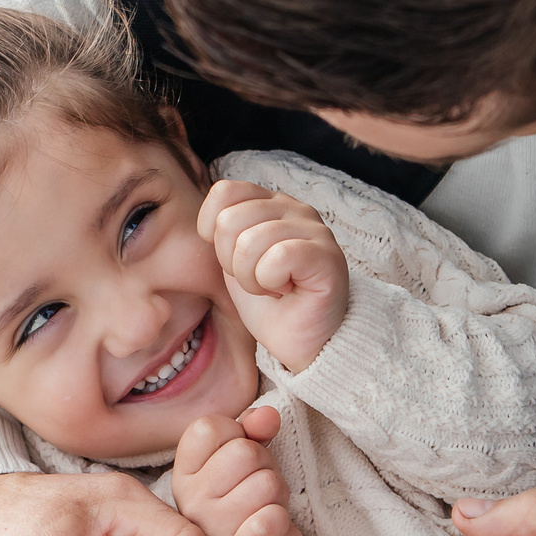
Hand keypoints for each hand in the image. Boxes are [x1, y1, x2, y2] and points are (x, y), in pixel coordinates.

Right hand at [173, 406, 307, 535]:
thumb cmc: (250, 500)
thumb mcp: (248, 457)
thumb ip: (253, 428)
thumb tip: (267, 416)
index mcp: (184, 473)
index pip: (209, 428)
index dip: (237, 434)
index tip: (238, 461)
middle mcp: (191, 501)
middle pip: (243, 452)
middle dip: (264, 466)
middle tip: (258, 489)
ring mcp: (213, 530)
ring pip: (266, 483)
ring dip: (277, 495)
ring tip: (264, 509)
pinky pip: (271, 519)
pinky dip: (280, 520)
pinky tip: (271, 530)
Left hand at [199, 179, 350, 371]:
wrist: (301, 344)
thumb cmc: (269, 304)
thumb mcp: (232, 261)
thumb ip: (222, 232)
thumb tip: (209, 219)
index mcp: (270, 203)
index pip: (224, 192)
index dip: (214, 233)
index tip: (233, 261)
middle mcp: (294, 208)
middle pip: (229, 219)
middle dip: (231, 263)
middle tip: (257, 280)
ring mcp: (314, 229)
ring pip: (249, 241)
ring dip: (252, 278)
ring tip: (272, 287)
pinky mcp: (326, 256)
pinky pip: (277, 258)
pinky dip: (270, 282)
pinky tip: (286, 290)